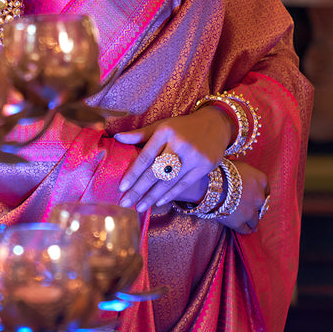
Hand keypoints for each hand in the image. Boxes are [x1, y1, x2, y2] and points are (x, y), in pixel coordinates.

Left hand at [115, 106, 233, 211]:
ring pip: (168, 181)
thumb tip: (117, 138)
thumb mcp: (162, 126)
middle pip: (155, 171)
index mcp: (165, 131)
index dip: (133, 173)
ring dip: (152, 196)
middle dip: (139, 189)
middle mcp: (179, 143)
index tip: (122, 187)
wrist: (215, 125)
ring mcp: (193, 156)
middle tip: (125, 203)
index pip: (146, 156)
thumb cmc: (182, 127)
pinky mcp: (204, 166)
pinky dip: (170, 194)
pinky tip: (158, 202)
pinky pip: (183, 184)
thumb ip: (140, 134)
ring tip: (139, 206)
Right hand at [219, 161, 269, 233]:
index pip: (266, 190)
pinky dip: (245, 229)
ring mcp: (251, 211)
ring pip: (255, 221)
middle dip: (257, 208)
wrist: (211, 183)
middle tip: (251, 209)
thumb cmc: (222, 170)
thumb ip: (248, 175)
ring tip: (251, 225)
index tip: (257, 196)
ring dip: (253, 222)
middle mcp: (260, 197)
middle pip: (262, 206)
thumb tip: (245, 178)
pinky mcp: (240, 222)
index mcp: (261, 180)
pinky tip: (245, 230)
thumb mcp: (239, 166)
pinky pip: (245, 229)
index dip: (261, 193)